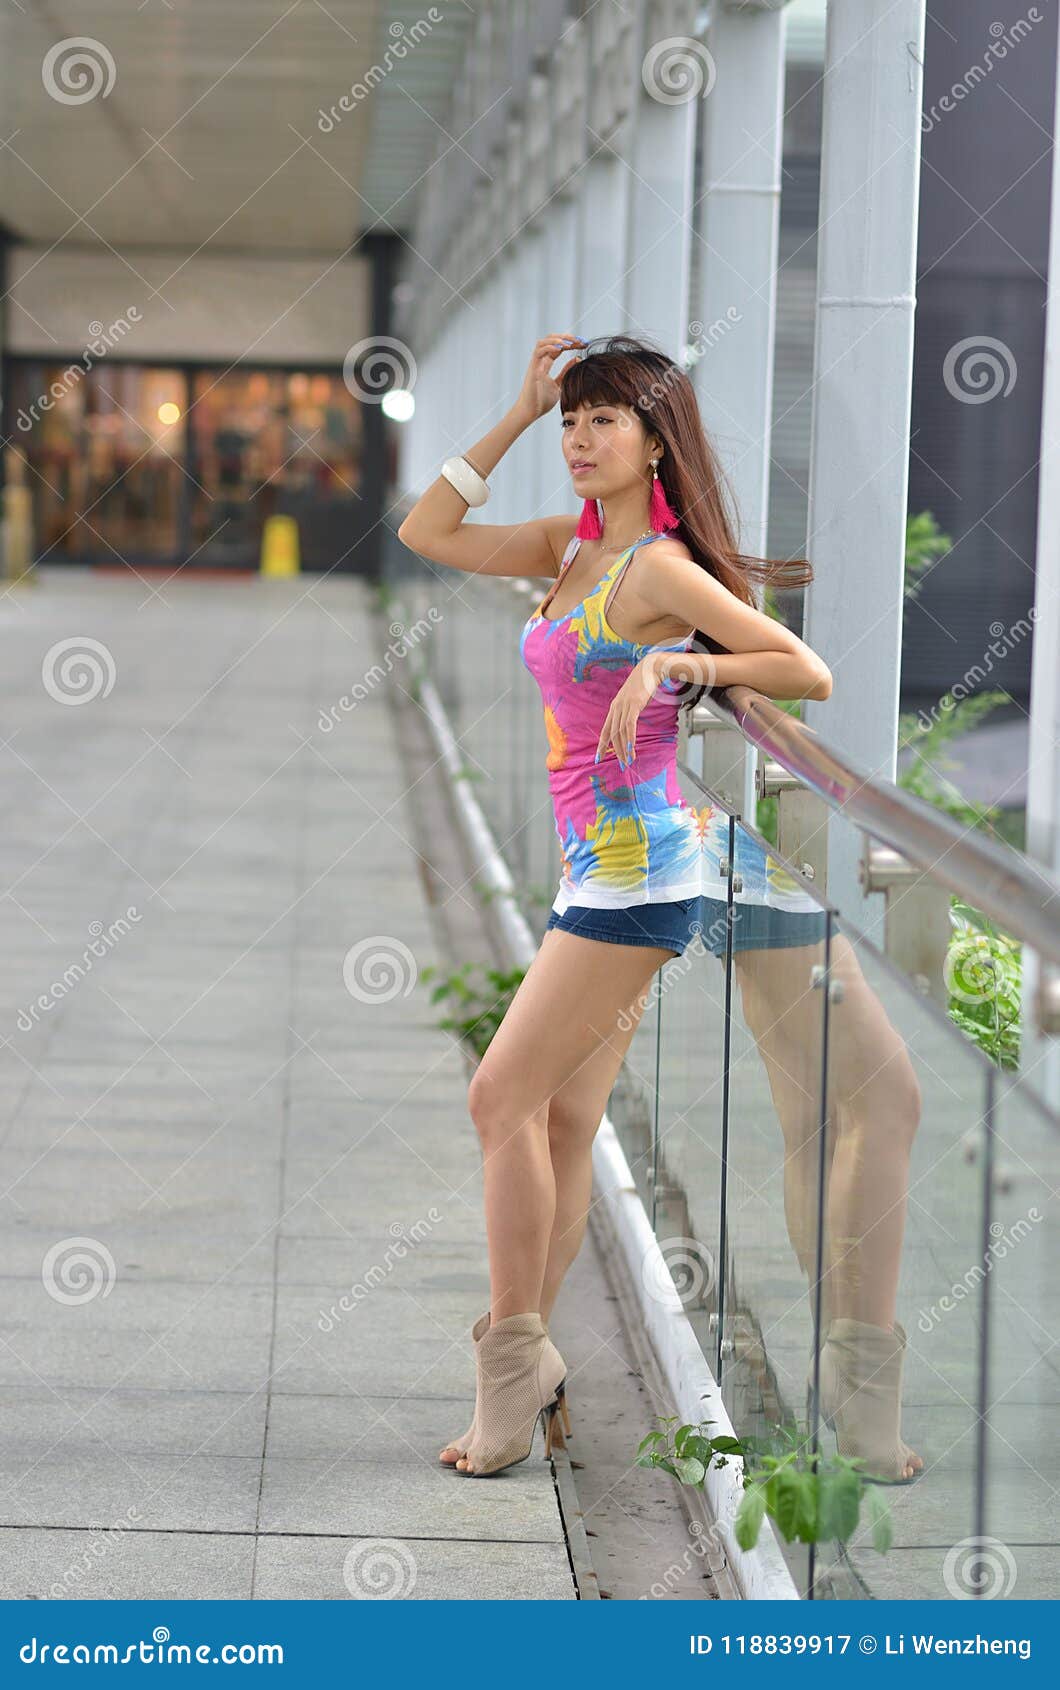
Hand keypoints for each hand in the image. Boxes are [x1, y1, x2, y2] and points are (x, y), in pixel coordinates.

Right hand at [514, 333, 586, 422]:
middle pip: (552, 340)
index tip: (584, 344)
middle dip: (567, 338)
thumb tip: (577, 358)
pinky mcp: (532, 368)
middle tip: (580, 341)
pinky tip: (561, 348)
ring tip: (571, 343)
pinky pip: (539, 351)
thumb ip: (566, 371)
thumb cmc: (542, 402)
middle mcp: (540, 361)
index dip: (571, 343)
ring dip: (558, 339)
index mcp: (546, 364)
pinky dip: (550, 347)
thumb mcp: (560, 384)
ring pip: (543, 342)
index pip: (559, 347)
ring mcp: (535, 364)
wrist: (531, 412)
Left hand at [594, 655, 663, 769]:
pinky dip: (630, 738)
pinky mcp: (634, 704)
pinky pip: (630, 725)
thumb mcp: (633, 701)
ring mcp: (624, 706)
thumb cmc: (644, 686)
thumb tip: (630, 726)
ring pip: (621, 732)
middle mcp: (616, 708)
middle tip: (621, 765)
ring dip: (624, 749)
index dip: (601, 745)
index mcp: (614, 708)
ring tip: (628, 761)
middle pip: (612, 734)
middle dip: (616, 752)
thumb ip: (630, 712)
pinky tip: (631, 748)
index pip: (605, 730)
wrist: (651, 669)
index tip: (598, 758)